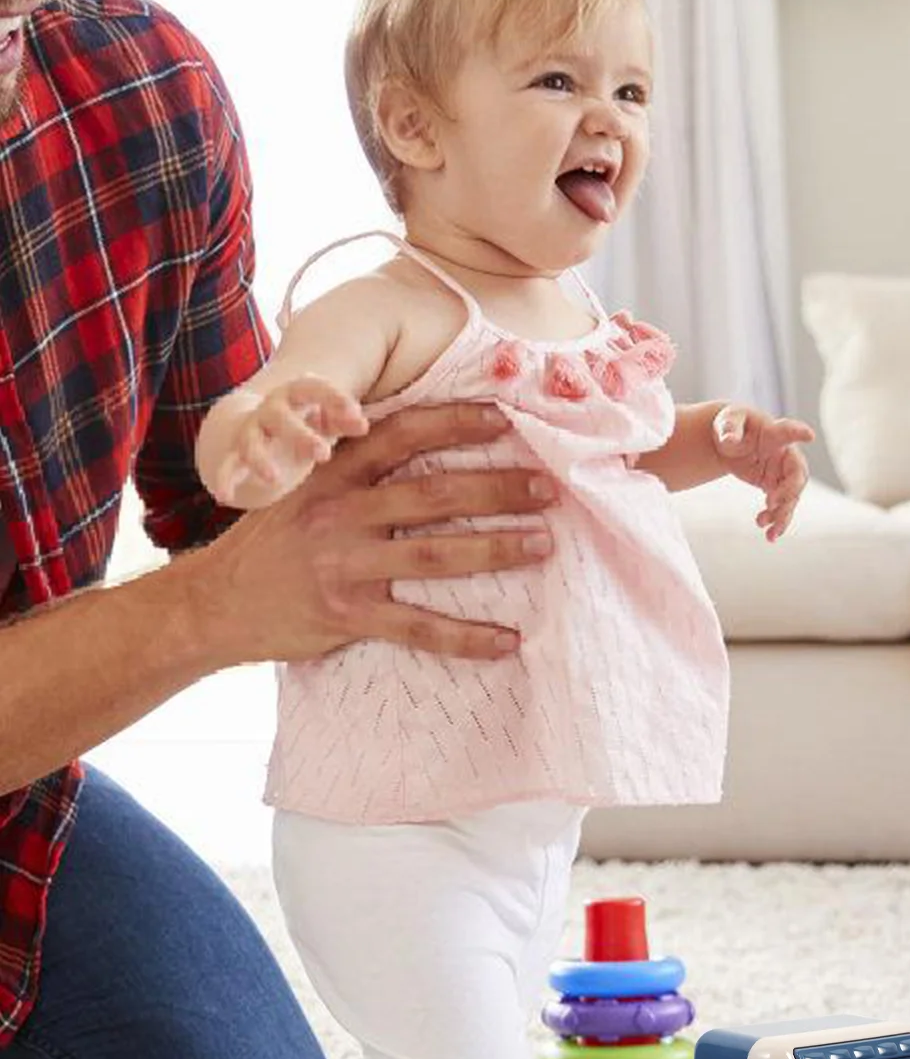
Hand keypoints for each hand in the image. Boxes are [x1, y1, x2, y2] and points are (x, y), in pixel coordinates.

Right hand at [184, 402, 560, 664]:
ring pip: (435, 556)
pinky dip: (467, 637)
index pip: (401, 435)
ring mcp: (344, 566)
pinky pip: (419, 627)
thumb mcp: (301, 487)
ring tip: (543, 544)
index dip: (455, 422)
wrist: (212, 603)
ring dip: (496, 549)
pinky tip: (509, 640)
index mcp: (332, 473)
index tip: (506, 418)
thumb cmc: (274, 541)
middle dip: (496, 488)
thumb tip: (421, 438)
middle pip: (432, 494)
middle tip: (548, 488)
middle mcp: (340, 512)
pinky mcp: (347, 615)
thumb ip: (352, 465)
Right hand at [215, 374, 369, 506]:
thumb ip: (345, 419)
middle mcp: (271, 409)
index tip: (357, 416)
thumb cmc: (310, 420)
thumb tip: (363, 425)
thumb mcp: (329, 418)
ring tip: (274, 480)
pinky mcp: (238, 451)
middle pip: (280, 417)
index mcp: (297, 393)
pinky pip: (229, 464)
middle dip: (299, 435)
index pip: (314, 388)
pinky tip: (222, 495)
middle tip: (323, 454)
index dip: (334, 399)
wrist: (267, 416)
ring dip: (260, 459)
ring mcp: (252, 429)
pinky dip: (224, 478)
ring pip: (251, 441)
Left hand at [712, 406, 814, 540]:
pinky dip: (777, 521)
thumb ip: (728, 429)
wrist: (731, 440)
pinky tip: (769, 534)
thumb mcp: (727, 422)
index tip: (809, 435)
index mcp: (773, 433)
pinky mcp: (776, 486)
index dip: (799, 433)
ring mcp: (782, 472)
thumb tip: (729, 440)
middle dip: (789, 491)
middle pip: (797, 474)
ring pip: (792, 497)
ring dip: (783, 515)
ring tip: (770, 532)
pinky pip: (782, 506)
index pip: (788, 431)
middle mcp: (784, 454)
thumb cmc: (732, 424)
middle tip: (771, 504)